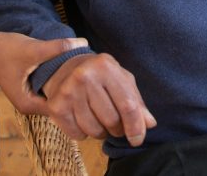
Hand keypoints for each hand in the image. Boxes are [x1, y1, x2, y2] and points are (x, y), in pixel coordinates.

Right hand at [0, 27, 88, 114]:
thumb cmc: (4, 50)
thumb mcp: (34, 49)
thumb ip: (58, 47)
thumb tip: (84, 43)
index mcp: (29, 104)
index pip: (61, 108)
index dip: (76, 94)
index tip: (89, 81)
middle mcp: (29, 105)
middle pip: (59, 103)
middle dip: (73, 90)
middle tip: (89, 76)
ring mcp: (28, 97)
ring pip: (54, 94)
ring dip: (65, 84)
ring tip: (81, 71)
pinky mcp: (28, 87)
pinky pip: (48, 88)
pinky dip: (57, 80)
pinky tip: (68, 68)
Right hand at [42, 52, 156, 146]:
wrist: (64, 67)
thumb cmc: (100, 75)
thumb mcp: (121, 80)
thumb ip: (137, 101)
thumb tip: (150, 124)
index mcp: (106, 67)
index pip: (127, 104)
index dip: (135, 126)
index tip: (138, 139)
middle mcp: (85, 77)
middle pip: (111, 120)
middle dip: (117, 129)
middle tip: (115, 123)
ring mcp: (68, 91)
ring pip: (94, 130)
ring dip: (101, 132)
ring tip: (98, 119)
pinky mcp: (56, 106)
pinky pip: (77, 134)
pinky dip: (84, 134)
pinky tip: (83, 118)